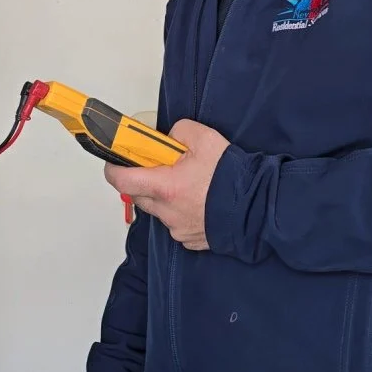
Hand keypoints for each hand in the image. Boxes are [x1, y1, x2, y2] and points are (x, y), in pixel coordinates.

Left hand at [103, 119, 230, 250]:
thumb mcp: (204, 138)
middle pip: (138, 196)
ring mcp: (177, 228)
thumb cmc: (231, 176)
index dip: (113, 169)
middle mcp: (166, 212)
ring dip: (164, 197)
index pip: (121, 180)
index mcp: (164, 187)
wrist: (258, 207)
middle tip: (161, 168)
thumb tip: (168, 139)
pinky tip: (199, 202)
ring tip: (188, 185)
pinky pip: (174, 224)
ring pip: (158, 210)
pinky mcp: (189, 239)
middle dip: (143, 181)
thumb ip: (178, 132)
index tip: (116, 160)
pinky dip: (180, 212)